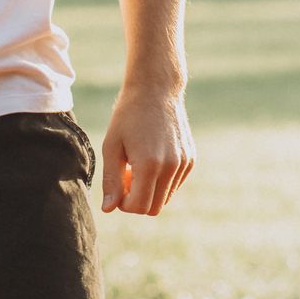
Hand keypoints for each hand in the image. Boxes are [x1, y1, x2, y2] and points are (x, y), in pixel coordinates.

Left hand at [100, 85, 195, 215]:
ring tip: (137, 165)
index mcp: (149, 164)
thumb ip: (111, 180)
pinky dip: (161, 180)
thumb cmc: (128, 116)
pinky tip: (151, 158)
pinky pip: (174, 184)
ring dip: (149, 190)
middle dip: (136, 199)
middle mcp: (171, 167)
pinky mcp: (190, 159)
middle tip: (126, 175)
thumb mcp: (112, 146)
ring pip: (165, 198)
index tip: (117, 185)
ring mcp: (184, 163)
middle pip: (154, 208)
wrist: (156, 89)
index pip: (139, 207)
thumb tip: (109, 209)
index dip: (124, 204)